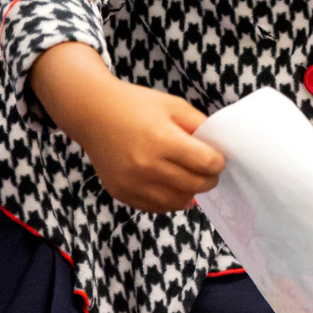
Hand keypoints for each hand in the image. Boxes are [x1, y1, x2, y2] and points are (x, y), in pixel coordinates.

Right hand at [30, 42, 223, 212]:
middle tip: (208, 170)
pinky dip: (168, 200)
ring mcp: (132, 183)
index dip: (218, 162)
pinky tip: (170, 186)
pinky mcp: (121, 193)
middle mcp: (146, 166)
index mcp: (162, 140)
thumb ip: (199, 125)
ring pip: (177, 203)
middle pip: (195, 185)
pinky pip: (155, 208)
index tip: (217, 158)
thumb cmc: (136, 105)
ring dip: (190, 193)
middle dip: (209, 179)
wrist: (92, 112)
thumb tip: (219, 149)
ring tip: (190, 178)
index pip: (206, 164)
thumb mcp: (173, 105)